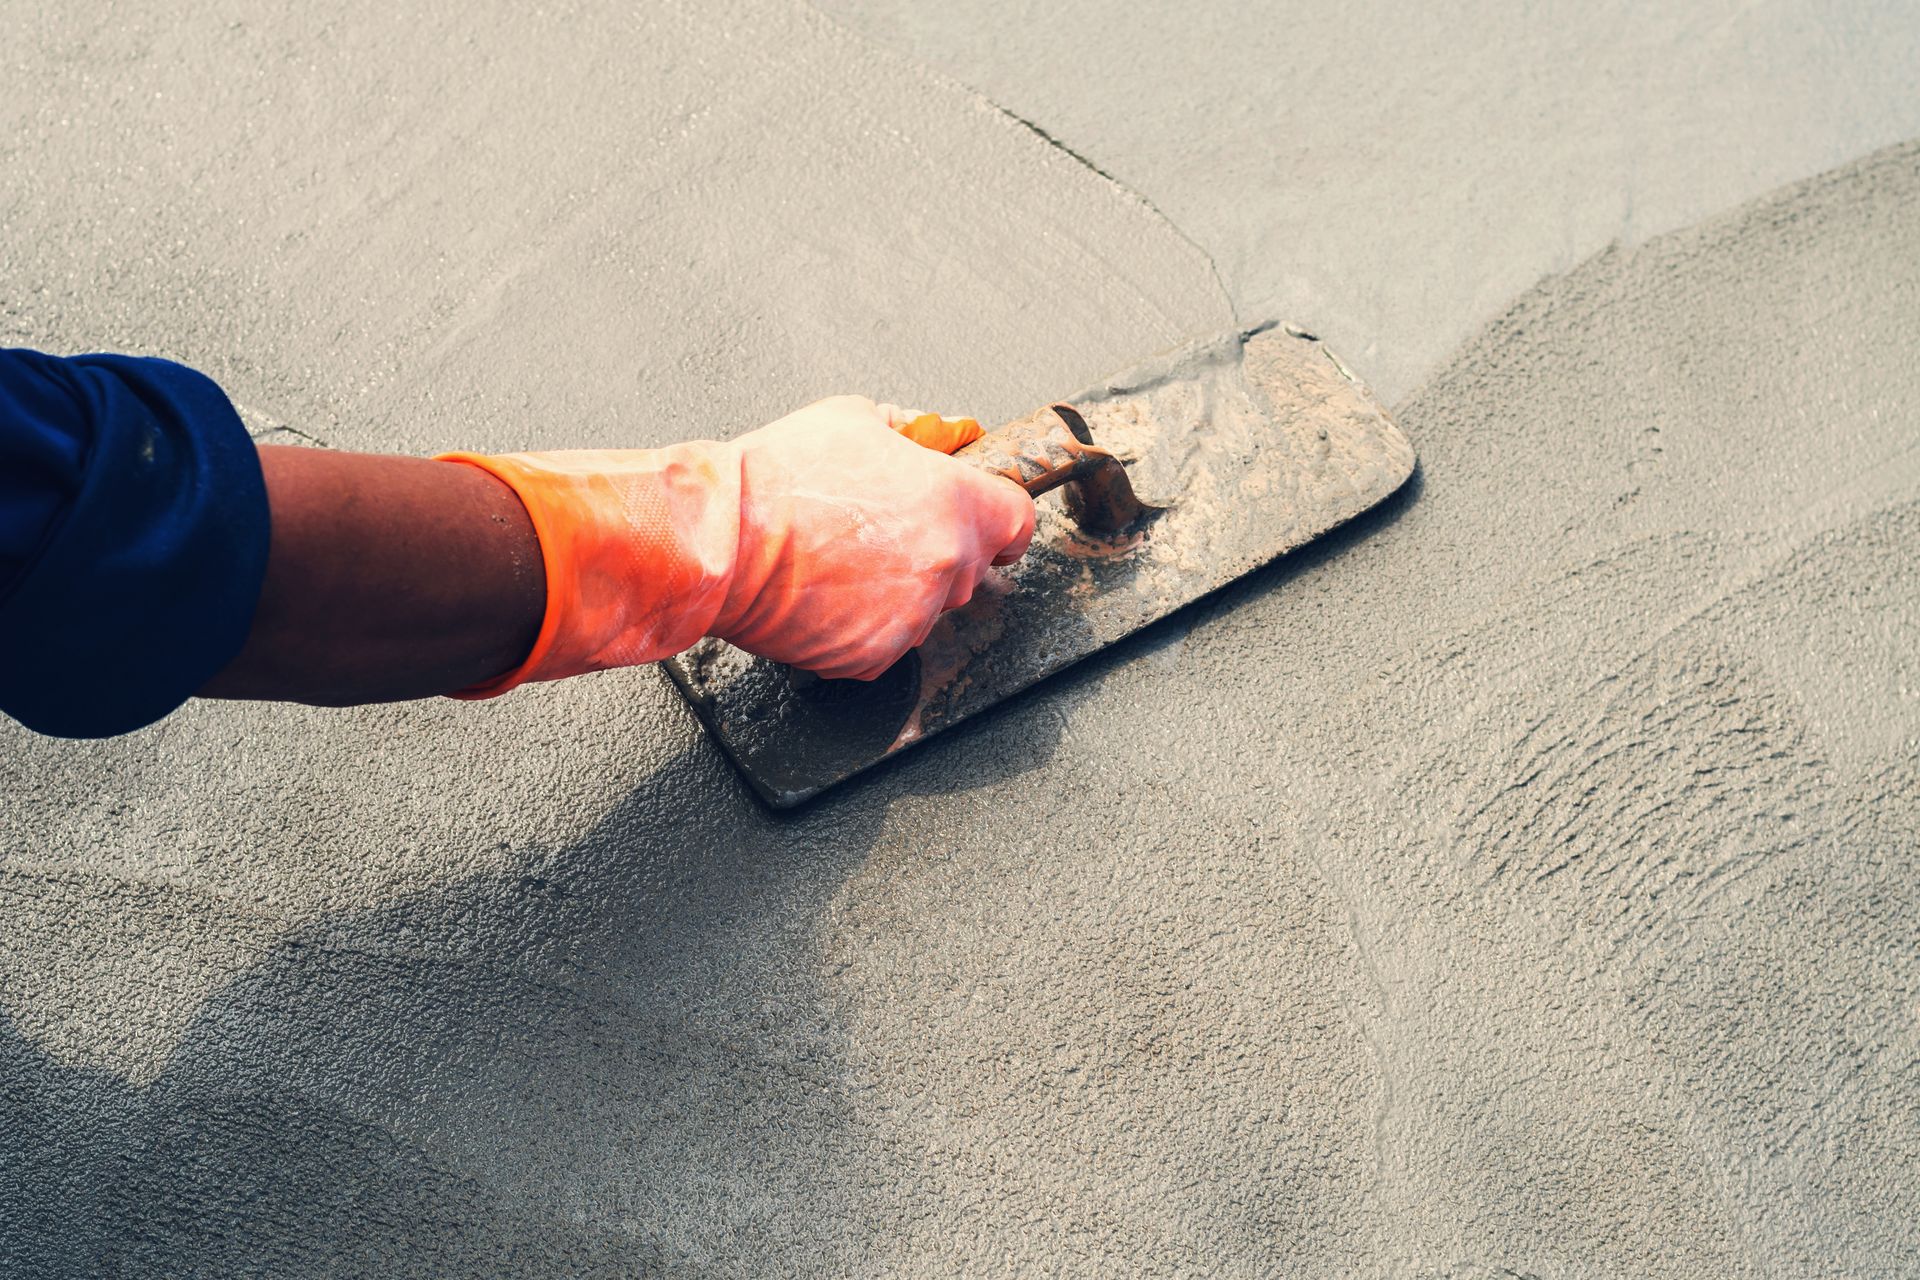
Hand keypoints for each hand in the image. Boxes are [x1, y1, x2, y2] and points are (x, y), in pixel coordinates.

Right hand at [715, 396, 1035, 678]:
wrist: (721, 540)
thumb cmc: (779, 479)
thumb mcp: (854, 419)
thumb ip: (914, 429)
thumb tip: (942, 433)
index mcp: (952, 502)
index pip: (1017, 521)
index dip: (1000, 517)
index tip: (987, 520)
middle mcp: (943, 564)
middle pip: (969, 565)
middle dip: (938, 548)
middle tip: (883, 530)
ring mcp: (912, 615)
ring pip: (927, 605)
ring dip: (900, 588)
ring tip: (843, 558)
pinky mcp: (874, 654)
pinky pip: (887, 640)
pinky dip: (864, 624)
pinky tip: (828, 591)